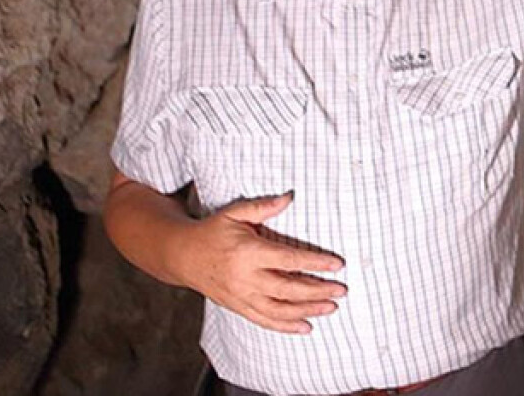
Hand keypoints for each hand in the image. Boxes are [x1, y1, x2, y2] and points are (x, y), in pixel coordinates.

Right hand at [172, 192, 346, 334]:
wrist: (182, 256)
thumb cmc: (212, 232)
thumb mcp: (234, 213)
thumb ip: (262, 207)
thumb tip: (289, 197)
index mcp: (248, 252)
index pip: (288, 260)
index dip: (315, 263)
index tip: (337, 264)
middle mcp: (245, 278)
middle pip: (288, 289)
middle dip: (317, 291)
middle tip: (341, 290)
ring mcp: (241, 296)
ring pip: (279, 310)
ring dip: (307, 311)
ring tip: (331, 308)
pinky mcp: (238, 307)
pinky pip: (264, 321)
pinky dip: (286, 326)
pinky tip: (306, 326)